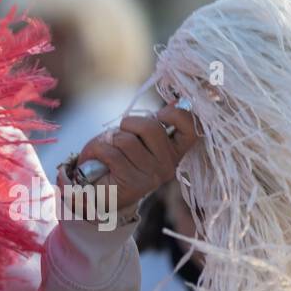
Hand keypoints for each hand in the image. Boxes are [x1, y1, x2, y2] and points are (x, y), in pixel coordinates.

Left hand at [73, 103, 202, 213]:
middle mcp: (168, 164)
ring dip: (111, 140)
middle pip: (151, 128)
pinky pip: (110, 152)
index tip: (159, 115)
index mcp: (174, 150)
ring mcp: (152, 176)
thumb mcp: (138, 135)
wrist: (98, 188)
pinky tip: (100, 159)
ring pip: (126, 140)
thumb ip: (155, 122)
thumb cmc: (119, 155)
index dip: (176, 114)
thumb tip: (178, 101)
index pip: (191, 129)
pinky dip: (98, 150)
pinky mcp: (132, 183)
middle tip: (121, 134)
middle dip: (129, 124)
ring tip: (110, 150)